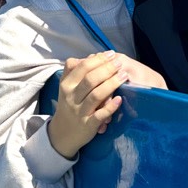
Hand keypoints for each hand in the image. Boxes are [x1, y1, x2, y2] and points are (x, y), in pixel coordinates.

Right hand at [46, 52, 163, 159]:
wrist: (62, 133)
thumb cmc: (69, 104)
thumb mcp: (66, 87)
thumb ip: (74, 70)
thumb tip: (91, 55)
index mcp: (66, 85)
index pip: (82, 67)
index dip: (98, 59)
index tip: (111, 54)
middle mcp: (71, 97)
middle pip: (90, 79)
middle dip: (107, 69)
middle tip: (120, 63)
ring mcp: (80, 111)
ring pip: (96, 95)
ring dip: (112, 84)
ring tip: (124, 76)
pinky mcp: (88, 125)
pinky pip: (100, 115)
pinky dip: (110, 107)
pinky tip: (120, 100)